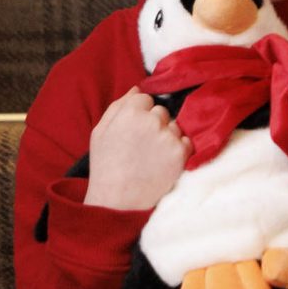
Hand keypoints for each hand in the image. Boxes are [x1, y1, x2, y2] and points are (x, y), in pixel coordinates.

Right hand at [84, 89, 188, 210]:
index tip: (134, 129)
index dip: (140, 113)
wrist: (119, 199)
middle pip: (161, 112)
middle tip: (142, 145)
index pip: (145, 98)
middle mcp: (152, 120)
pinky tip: (162, 162)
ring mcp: (169, 136)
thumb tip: (137, 89)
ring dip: (167, 137)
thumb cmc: (106, 166)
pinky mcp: (182, 153)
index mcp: (130, 112)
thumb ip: (118, 106)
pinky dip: (178, 150)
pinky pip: (187, 142)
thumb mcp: (101, 132)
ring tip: (151, 156)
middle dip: (155, 124)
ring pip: (175, 127)